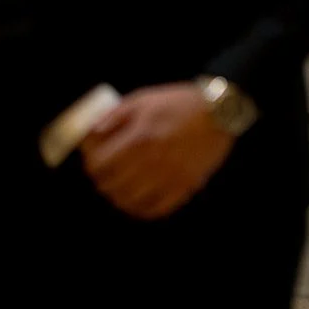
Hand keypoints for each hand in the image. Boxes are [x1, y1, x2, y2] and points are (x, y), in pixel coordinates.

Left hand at [80, 83, 234, 220]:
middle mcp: (153, 161)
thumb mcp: (142, 99)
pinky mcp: (186, 187)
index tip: (92, 162)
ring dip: (119, 197)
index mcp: (139, 137)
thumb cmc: (177, 103)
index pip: (101, 164)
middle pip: (113, 185)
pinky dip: (142, 209)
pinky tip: (137, 201)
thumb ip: (113, 116)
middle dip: (102, 181)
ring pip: (132, 202)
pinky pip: (157, 209)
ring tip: (118, 189)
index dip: (91, 165)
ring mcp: (170, 177)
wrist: (218, 112)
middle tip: (103, 176)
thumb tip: (90, 134)